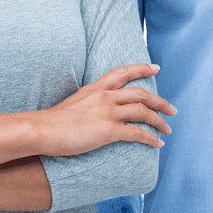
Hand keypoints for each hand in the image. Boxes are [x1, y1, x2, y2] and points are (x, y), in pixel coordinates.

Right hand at [34, 63, 175, 156]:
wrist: (40, 130)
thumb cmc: (51, 121)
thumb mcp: (72, 102)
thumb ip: (87, 102)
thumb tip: (95, 110)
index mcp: (96, 88)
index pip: (122, 72)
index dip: (141, 69)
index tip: (156, 68)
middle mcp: (104, 97)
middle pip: (140, 94)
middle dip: (160, 101)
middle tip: (172, 109)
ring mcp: (107, 113)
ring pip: (143, 112)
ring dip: (159, 121)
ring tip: (168, 130)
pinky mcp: (107, 131)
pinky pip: (136, 133)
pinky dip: (150, 138)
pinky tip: (157, 143)